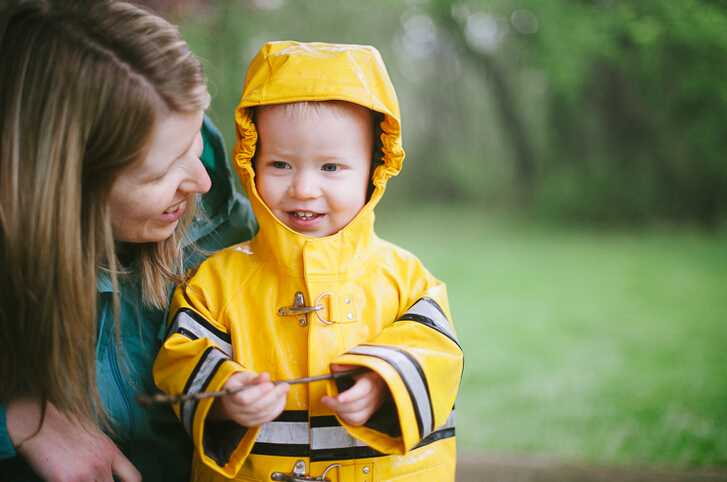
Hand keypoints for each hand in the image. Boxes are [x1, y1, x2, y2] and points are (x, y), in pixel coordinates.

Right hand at [6, 398, 139, 481]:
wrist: (37, 420)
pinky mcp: (67, 481)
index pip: (134, 478)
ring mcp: (86, 475)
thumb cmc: (62, 426)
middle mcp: (102, 465)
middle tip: (89, 480)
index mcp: (111, 452)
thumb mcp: (93, 436)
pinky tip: (59, 480)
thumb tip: (104, 472)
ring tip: (76, 477)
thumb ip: (102, 455)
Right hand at [210, 371, 289, 426]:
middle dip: (274, 395)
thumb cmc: (238, 385)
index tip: (271, 384)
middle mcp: (236, 411)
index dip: (259, 392)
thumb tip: (265, 377)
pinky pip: (268, 418)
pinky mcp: (253, 423)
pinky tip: (281, 398)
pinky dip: (278, 408)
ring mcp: (244, 419)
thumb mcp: (242, 377)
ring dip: (278, 401)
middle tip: (284, 386)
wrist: (233, 397)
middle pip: (257, 407)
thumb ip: (254, 377)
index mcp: (231, 398)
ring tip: (283, 390)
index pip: (245, 398)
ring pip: (265, 413)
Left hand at [321, 364, 388, 426]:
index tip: (337, 397)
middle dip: (336, 405)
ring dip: (340, 413)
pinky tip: (339, 411)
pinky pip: (357, 422)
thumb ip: (346, 365)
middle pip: (356, 406)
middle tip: (325, 399)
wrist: (384, 381)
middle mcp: (373, 396)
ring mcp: (372, 407)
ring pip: (356, 417)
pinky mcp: (369, 414)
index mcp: (371, 382)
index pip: (362, 391)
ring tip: (330, 404)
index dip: (349, 396)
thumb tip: (334, 367)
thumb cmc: (370, 372)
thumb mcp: (360, 364)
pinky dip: (346, 418)